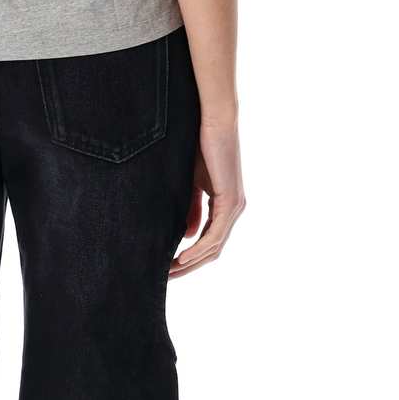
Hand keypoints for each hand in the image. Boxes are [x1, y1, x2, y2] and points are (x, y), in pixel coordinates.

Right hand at [169, 119, 245, 278]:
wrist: (213, 121)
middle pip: (212, 250)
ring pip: (214, 247)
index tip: (165, 265)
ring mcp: (234, 207)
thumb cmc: (200, 144)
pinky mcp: (230, 201)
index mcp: (224, 205)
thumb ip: (190, 207)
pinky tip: (182, 256)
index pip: (208, 241)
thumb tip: (188, 235)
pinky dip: (199, 249)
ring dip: (191, 262)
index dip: (188, 256)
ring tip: (169, 272)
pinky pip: (215, 235)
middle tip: (165, 278)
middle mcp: (233, 209)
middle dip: (188, 266)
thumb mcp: (191, 182)